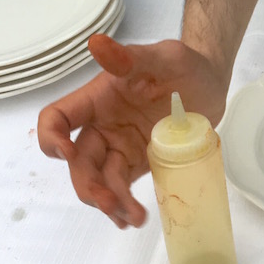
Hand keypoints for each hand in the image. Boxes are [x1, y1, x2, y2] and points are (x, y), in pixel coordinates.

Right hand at [37, 34, 229, 228]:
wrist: (211, 81)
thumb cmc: (184, 64)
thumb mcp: (164, 56)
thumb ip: (132, 57)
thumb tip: (97, 44)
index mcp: (98, 99)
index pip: (57, 118)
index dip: (52, 138)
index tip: (68, 155)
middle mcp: (102, 126)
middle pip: (78, 161)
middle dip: (88, 185)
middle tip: (111, 202)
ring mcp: (119, 147)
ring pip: (99, 180)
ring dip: (108, 202)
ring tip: (132, 218)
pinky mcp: (139, 163)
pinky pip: (122, 187)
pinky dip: (124, 205)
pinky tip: (134, 218)